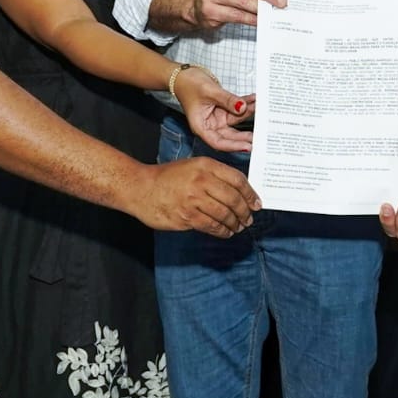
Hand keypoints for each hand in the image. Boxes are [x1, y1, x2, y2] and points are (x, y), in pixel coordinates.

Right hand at [137, 158, 259, 236]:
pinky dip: (222, 231)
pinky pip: (211, 226)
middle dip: (245, 212)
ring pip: (224, 214)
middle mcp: (201, 181)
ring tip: (239, 227)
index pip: (237, 179)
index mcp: (205, 165)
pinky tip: (226, 232)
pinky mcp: (186, 217)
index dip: (250, 194)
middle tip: (249, 218)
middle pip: (233, 199)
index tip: (256, 203)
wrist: (141, 188)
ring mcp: (193, 200)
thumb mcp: (194, 166)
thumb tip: (240, 192)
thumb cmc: (168, 177)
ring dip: (235, 223)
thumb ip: (215, 175)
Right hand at [176, 67, 255, 153]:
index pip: (218, 142)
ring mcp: (217, 117)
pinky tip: (253, 99)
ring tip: (259, 107)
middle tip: (261, 133)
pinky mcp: (222, 109)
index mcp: (201, 127)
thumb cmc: (189, 84)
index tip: (248, 146)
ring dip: (247, 112)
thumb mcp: (210, 92)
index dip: (233, 146)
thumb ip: (228, 100)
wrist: (184, 74)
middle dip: (245, 133)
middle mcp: (210, 125)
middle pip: (229, 135)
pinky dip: (244, 103)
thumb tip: (243, 107)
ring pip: (235, 120)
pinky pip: (236, 108)